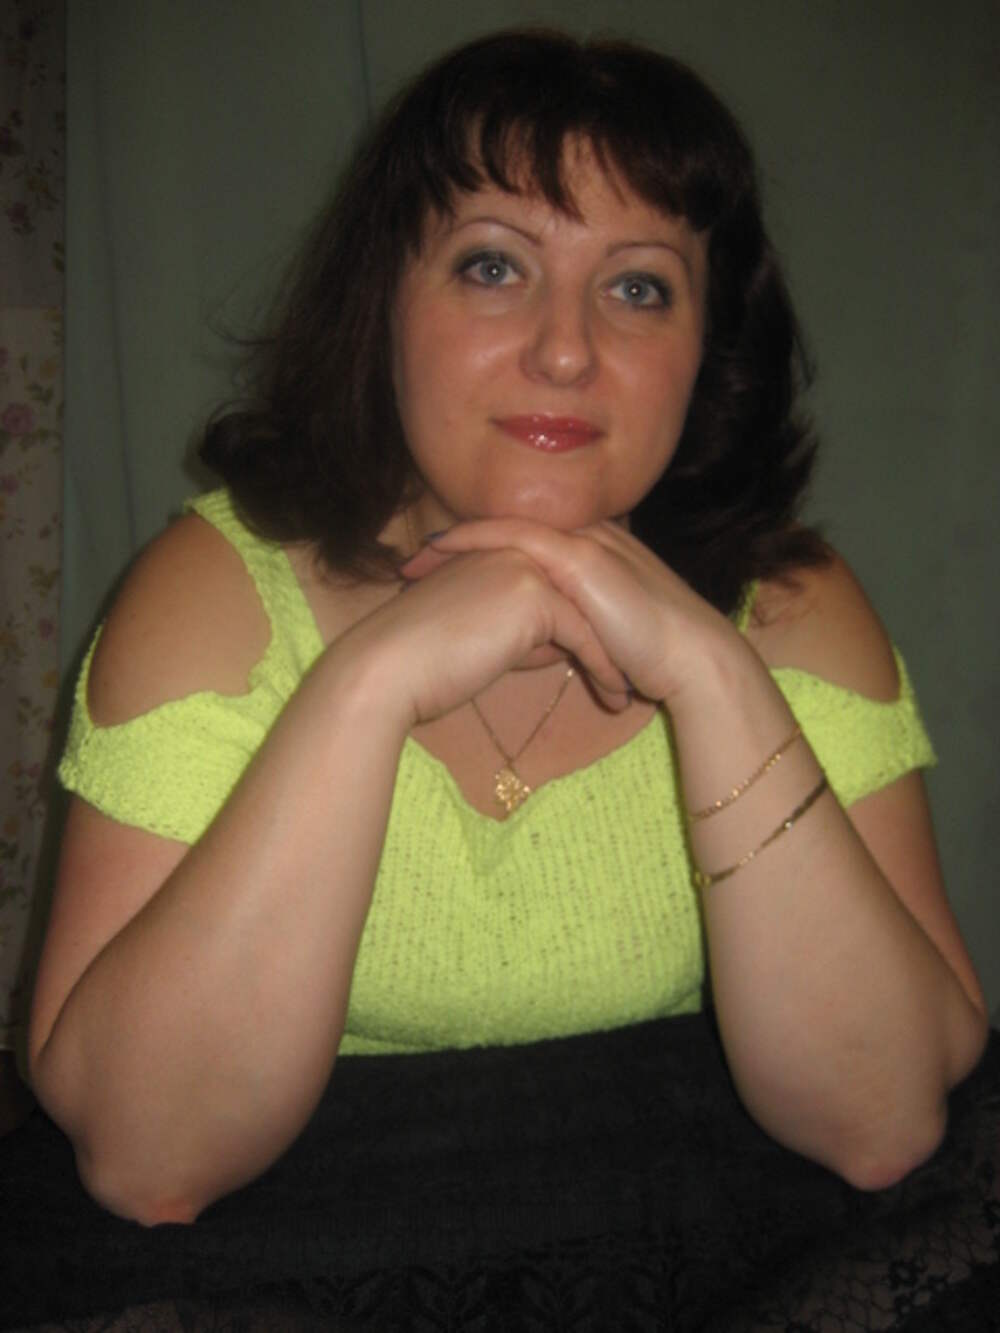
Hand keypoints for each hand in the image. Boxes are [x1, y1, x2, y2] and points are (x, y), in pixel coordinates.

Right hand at [348, 544, 629, 726]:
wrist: (387, 670)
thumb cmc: (423, 664)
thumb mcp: (480, 636)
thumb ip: (520, 629)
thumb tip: (556, 645)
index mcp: (496, 552)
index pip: (557, 583)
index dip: (586, 622)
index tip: (608, 658)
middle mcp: (513, 549)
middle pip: (579, 593)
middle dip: (608, 637)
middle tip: (632, 671)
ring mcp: (525, 566)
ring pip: (587, 613)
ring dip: (613, 656)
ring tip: (628, 693)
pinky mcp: (533, 595)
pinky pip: (583, 634)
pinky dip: (603, 667)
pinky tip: (615, 697)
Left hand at [402, 519, 749, 705]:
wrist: (692, 660)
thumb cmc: (652, 658)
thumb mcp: (597, 639)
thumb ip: (567, 632)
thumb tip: (537, 650)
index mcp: (591, 554)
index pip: (524, 544)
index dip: (478, 557)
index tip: (437, 576)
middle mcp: (587, 538)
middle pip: (508, 530)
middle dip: (457, 546)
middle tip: (412, 564)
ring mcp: (585, 542)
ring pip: (506, 527)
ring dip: (457, 542)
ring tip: (416, 562)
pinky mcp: (582, 557)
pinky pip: (517, 536)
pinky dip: (477, 540)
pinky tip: (444, 548)